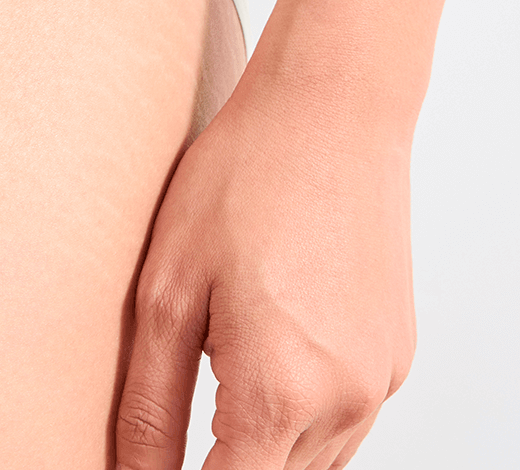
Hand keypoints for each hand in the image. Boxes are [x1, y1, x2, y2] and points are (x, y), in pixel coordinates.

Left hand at [113, 38, 417, 469]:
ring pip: (311, 461)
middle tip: (187, 380)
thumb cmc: (242, 179)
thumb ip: (150, 404)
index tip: (149, 464)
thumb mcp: (167, 289)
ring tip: (221, 356)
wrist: (331, 109)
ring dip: (259, 441)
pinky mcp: (395, 356)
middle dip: (221, 463)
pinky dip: (299, 407)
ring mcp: (379, 382)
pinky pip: (343, 418)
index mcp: (280, 391)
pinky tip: (267, 339)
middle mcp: (345, 402)